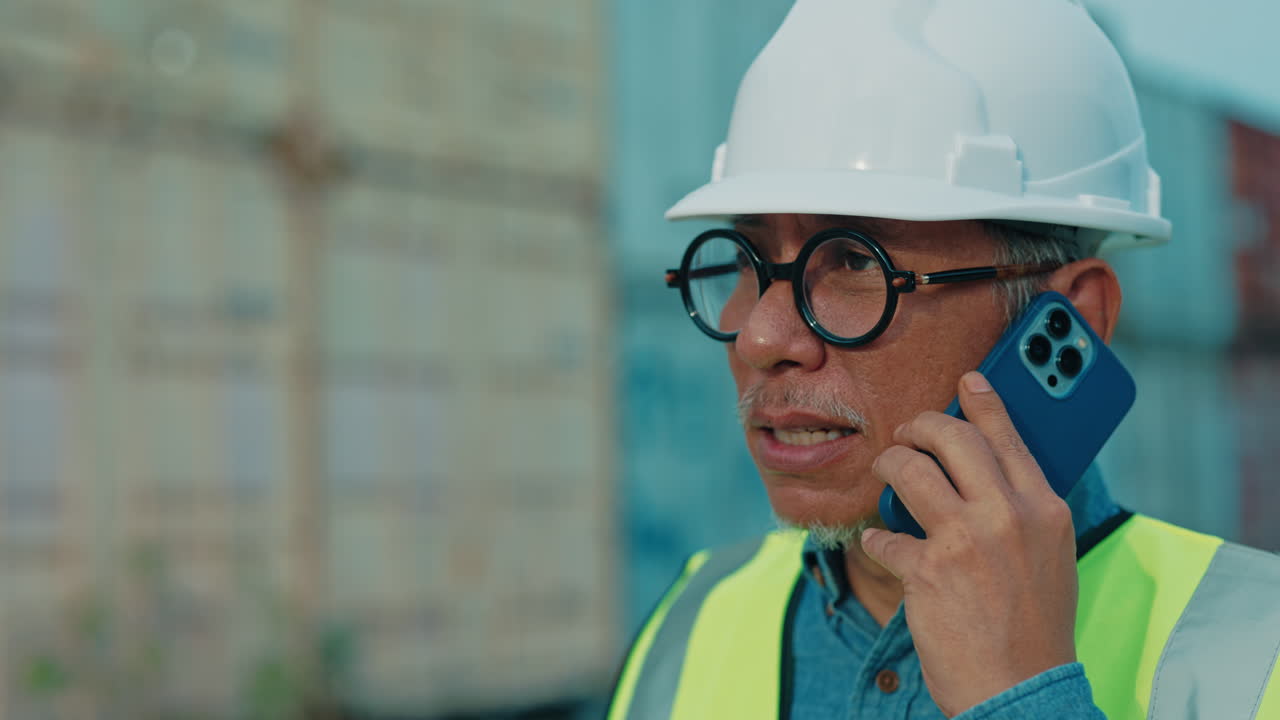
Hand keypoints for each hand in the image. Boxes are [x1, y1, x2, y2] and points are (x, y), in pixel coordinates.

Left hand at [860, 371, 1078, 716]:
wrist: (1022, 690)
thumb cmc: (1034, 626)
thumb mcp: (1050, 556)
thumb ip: (1023, 509)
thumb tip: (988, 472)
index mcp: (1044, 508)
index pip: (1009, 436)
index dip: (984, 401)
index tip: (968, 380)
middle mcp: (1008, 515)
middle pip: (951, 437)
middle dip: (920, 426)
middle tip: (908, 435)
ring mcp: (966, 540)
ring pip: (908, 470)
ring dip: (889, 468)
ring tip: (887, 477)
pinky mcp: (927, 570)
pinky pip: (882, 536)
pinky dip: (878, 543)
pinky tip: (885, 552)